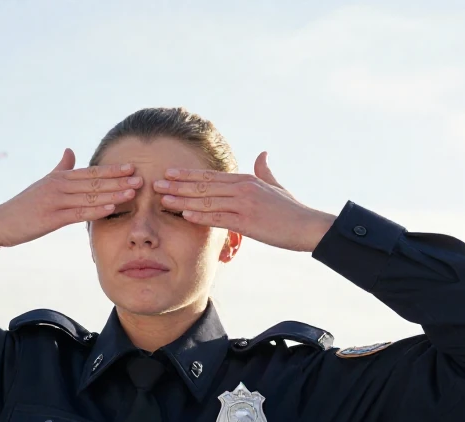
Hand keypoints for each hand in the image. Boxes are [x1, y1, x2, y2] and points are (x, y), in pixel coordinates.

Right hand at [0, 149, 140, 248]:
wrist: (3, 221)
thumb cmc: (25, 204)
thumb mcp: (44, 182)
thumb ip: (61, 168)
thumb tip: (70, 150)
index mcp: (60, 178)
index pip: (91, 172)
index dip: (112, 170)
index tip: (131, 168)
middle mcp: (59, 186)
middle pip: (94, 182)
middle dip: (118, 180)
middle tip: (140, 179)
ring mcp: (55, 201)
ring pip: (89, 196)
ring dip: (112, 194)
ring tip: (132, 193)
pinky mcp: (52, 218)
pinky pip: (78, 213)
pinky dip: (95, 210)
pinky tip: (110, 208)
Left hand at [152, 152, 336, 252]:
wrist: (309, 226)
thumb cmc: (291, 209)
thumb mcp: (275, 185)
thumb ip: (264, 169)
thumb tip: (262, 153)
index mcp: (246, 179)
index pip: (210, 175)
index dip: (188, 174)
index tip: (169, 172)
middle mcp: (242, 188)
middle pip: (204, 185)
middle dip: (178, 184)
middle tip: (155, 183)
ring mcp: (245, 204)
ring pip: (207, 200)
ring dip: (183, 200)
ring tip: (163, 198)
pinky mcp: (248, 222)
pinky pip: (220, 218)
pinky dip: (202, 216)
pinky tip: (185, 215)